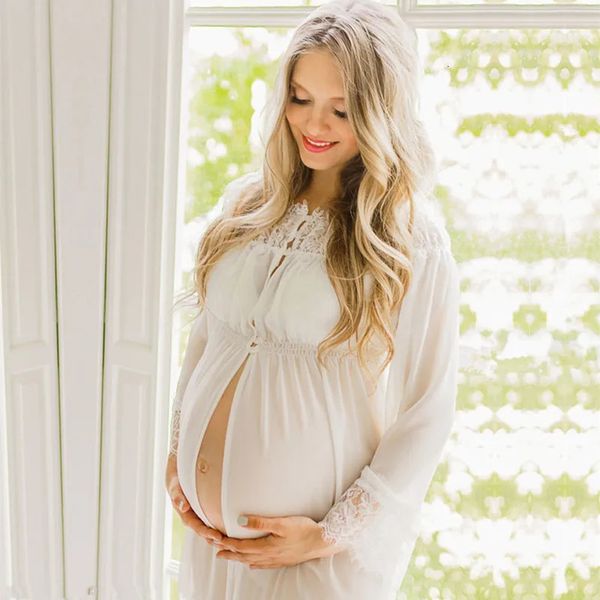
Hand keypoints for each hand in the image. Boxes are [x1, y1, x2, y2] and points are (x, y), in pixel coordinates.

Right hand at [165, 454, 223, 543]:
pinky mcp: (206, 506)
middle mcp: (193, 514)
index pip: (197, 526)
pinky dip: (222, 523)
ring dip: (219, 534)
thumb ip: (177, 494)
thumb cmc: (176, 475)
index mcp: (185, 512)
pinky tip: (232, 526)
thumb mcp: (174, 483)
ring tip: (233, 540)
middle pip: (205, 530)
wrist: (178, 466)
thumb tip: (182, 507)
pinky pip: (214, 516)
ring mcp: (199, 511)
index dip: (207, 533)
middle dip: (215, 538)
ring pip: (210, 525)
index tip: (217, 537)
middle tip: (229, 542)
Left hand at [209, 514, 342, 568]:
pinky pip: (264, 564)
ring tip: (228, 557)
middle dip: (229, 553)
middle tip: (216, 551)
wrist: (322, 542)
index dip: (227, 543)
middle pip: (244, 555)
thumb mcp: (282, 523)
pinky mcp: (283, 560)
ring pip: (252, 561)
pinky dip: (254, 564)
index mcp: (266, 546)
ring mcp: (276, 559)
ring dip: (238, 558)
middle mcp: (269, 555)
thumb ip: (260, 522)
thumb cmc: (303, 529)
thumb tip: (240, 520)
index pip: (241, 546)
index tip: (216, 540)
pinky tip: (252, 564)